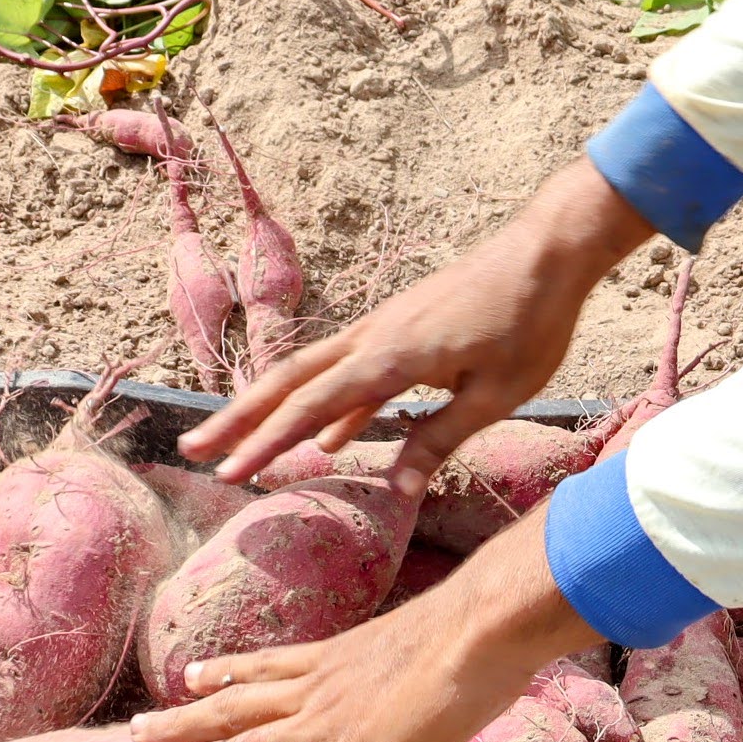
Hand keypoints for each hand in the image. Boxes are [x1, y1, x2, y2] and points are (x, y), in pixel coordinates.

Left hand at [129, 504, 603, 741]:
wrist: (478, 628)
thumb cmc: (467, 628)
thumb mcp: (417, 642)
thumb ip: (400, 666)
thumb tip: (409, 680)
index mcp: (334, 657)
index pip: (267, 665)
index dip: (225, 672)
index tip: (189, 676)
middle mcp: (318, 688)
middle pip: (233, 708)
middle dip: (182, 722)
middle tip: (137, 732)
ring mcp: (330, 723)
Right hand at [178, 159, 652, 493]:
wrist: (549, 250)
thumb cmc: (531, 322)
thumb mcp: (494, 394)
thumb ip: (439, 439)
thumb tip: (396, 491)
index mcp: (390, 356)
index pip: (312, 408)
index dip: (266, 444)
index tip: (228, 473)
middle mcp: (373, 337)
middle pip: (289, 381)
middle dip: (239, 419)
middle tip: (193, 450)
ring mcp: (383, 329)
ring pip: (310, 371)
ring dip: (270, 407)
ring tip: (236, 442)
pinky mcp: (401, 328)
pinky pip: (348, 369)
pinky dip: (325, 402)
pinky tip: (323, 438)